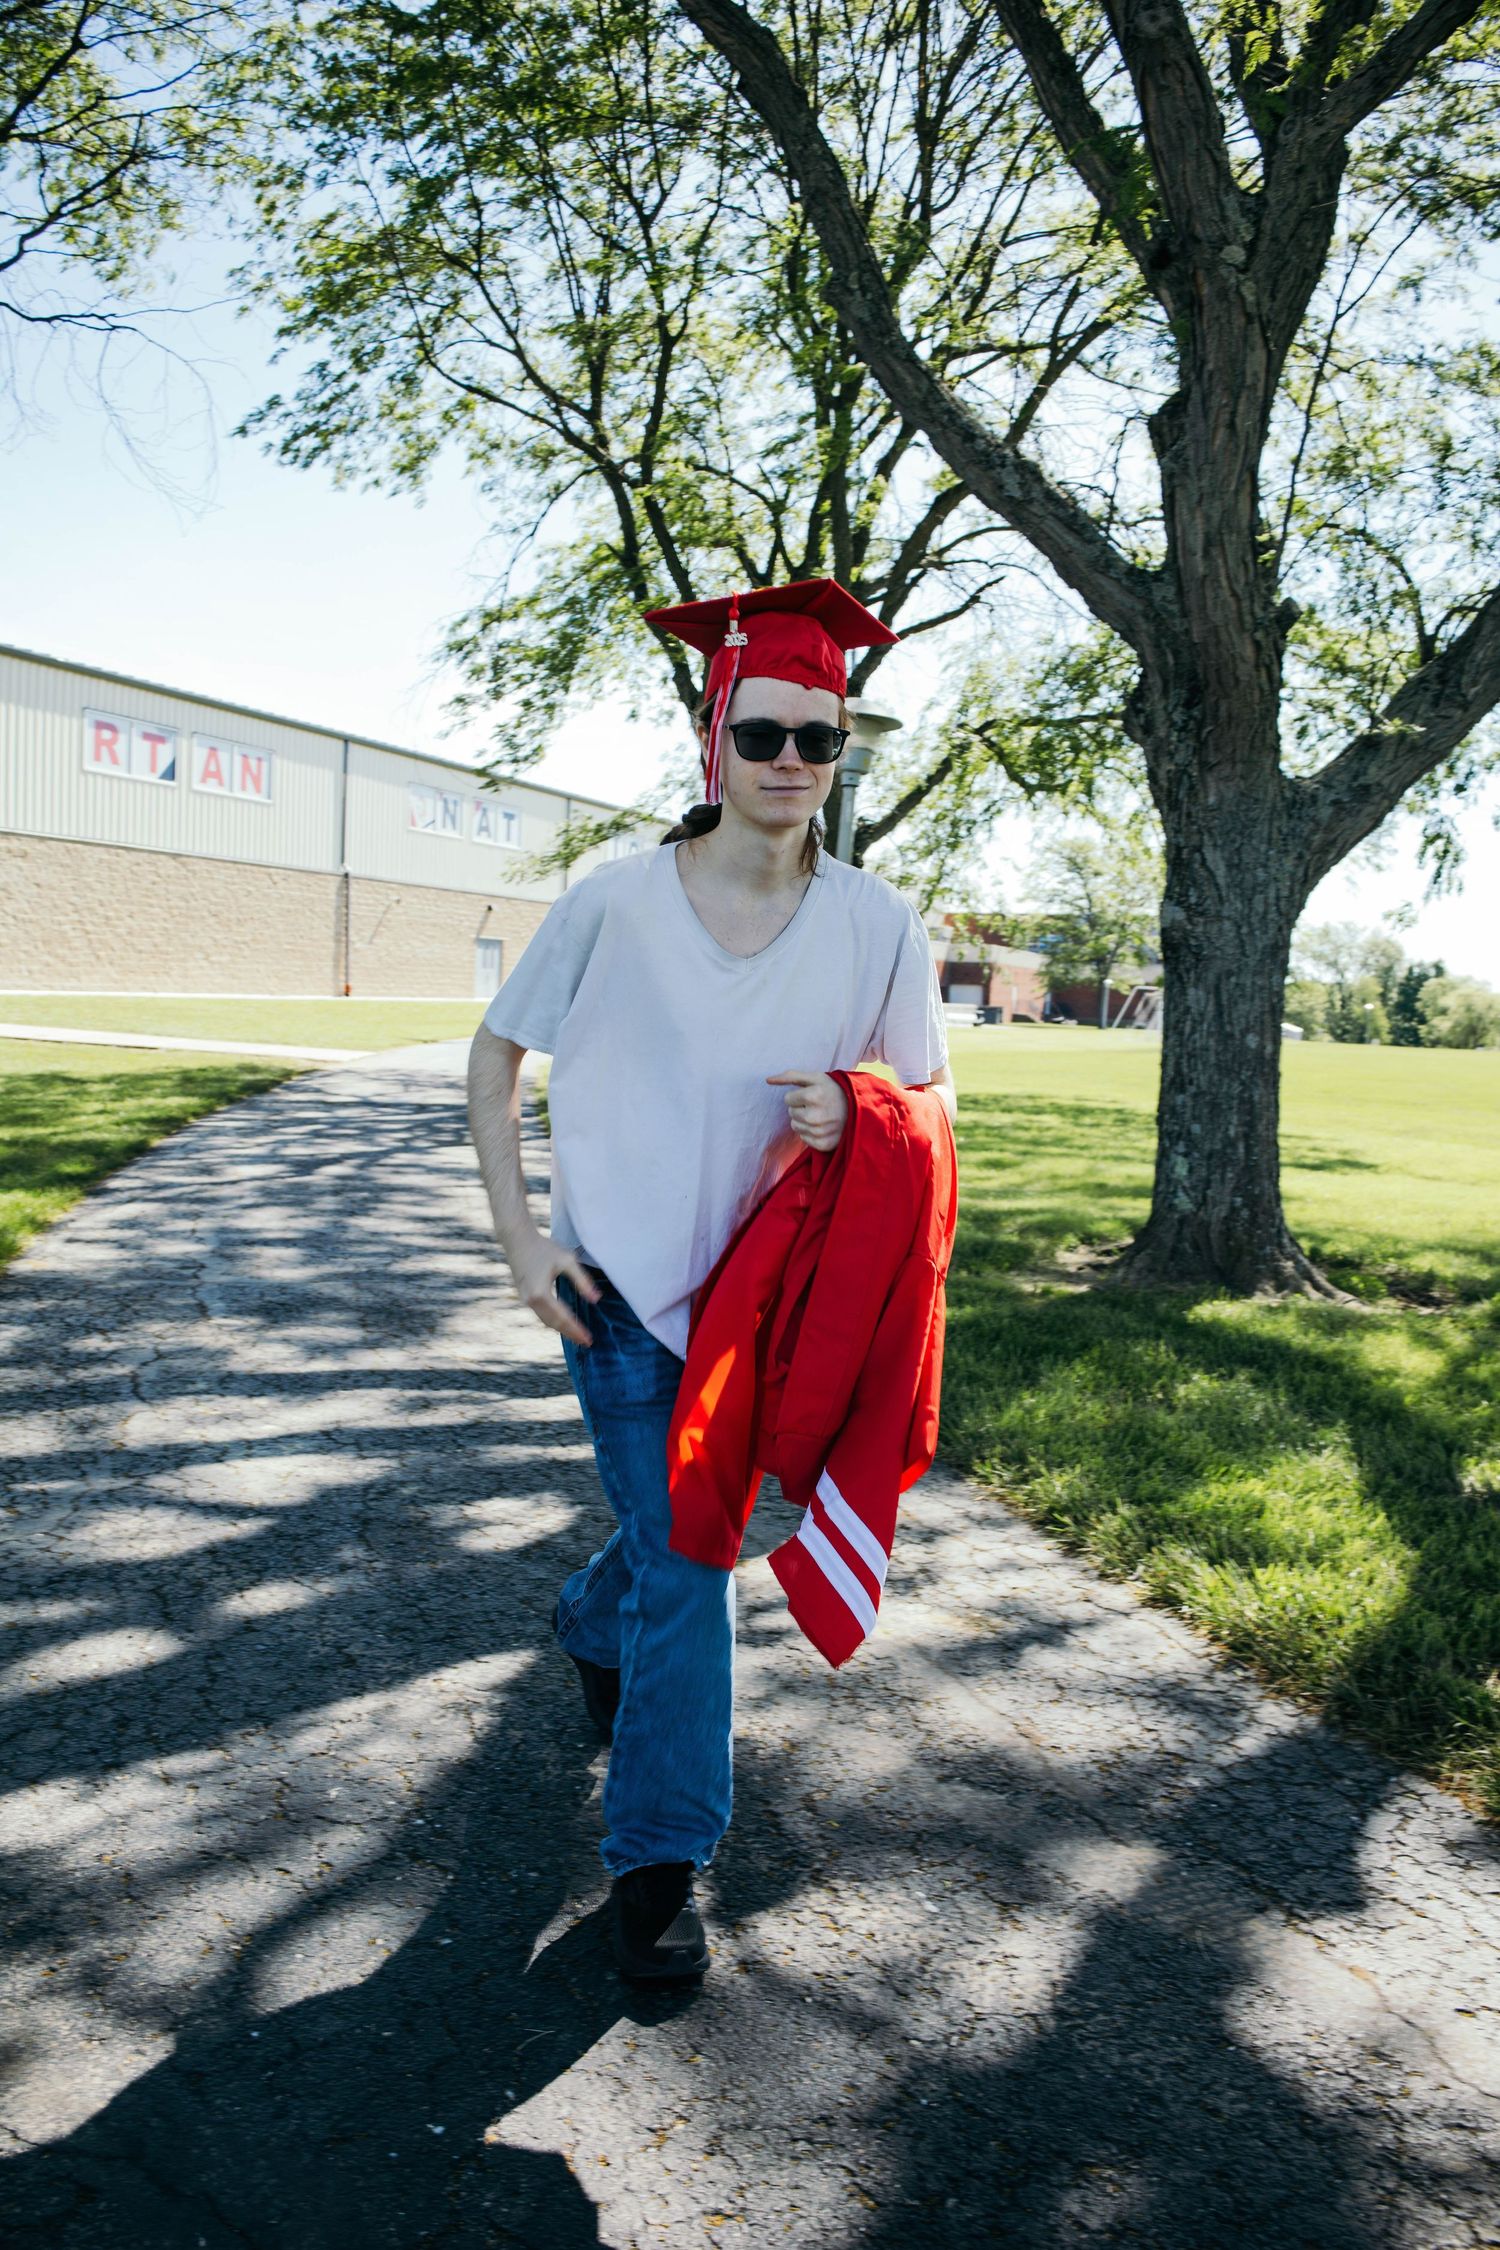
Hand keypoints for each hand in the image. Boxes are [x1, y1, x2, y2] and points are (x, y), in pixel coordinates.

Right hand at [507, 1231, 600, 1345]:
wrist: (518, 1240)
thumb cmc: (544, 1248)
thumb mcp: (567, 1261)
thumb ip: (582, 1281)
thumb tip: (596, 1300)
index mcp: (541, 1293)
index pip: (562, 1317)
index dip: (576, 1330)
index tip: (588, 1339)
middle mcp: (530, 1300)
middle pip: (553, 1324)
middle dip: (570, 1334)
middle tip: (586, 1342)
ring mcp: (524, 1299)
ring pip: (545, 1320)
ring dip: (561, 1330)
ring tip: (577, 1336)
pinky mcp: (523, 1296)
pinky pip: (540, 1314)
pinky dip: (552, 1321)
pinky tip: (563, 1323)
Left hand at [767, 1069, 848, 1152]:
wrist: (859, 1108)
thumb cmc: (834, 1090)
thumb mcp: (815, 1078)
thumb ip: (790, 1076)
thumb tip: (768, 1080)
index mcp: (813, 1096)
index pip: (787, 1099)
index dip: (798, 1096)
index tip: (812, 1096)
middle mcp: (816, 1116)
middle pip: (791, 1114)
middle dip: (801, 1109)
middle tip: (817, 1106)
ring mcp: (820, 1132)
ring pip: (795, 1127)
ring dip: (804, 1121)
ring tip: (820, 1116)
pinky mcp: (824, 1144)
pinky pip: (804, 1139)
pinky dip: (811, 1133)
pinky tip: (822, 1126)